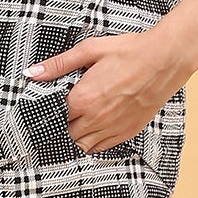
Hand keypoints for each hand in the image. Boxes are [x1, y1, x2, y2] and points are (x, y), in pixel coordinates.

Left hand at [25, 26, 192, 154]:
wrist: (165, 59)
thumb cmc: (130, 52)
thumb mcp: (90, 50)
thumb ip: (59, 64)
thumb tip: (33, 72)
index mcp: (83, 98)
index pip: (54, 116)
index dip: (50, 111)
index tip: (50, 105)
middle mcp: (96, 118)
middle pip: (67, 132)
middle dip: (63, 123)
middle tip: (65, 111)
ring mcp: (113, 127)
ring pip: (83, 144)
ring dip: (77, 135)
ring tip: (78, 121)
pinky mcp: (128, 131)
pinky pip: (102, 147)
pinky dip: (94, 142)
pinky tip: (94, 129)